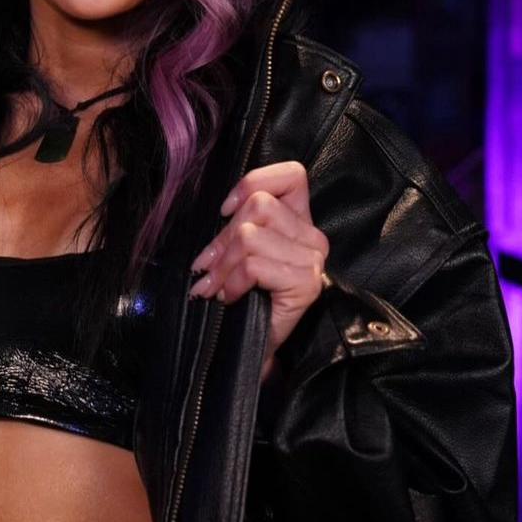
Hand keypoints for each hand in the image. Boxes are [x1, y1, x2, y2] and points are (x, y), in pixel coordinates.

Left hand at [187, 160, 328, 377]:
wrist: (255, 347)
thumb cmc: (245, 298)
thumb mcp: (239, 251)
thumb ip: (238, 224)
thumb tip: (221, 213)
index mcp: (299, 220)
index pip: (290, 175)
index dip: (252, 183)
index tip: (226, 211)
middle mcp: (313, 237)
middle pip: (259, 206)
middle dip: (223, 238)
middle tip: (207, 268)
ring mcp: (313, 260)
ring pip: (251, 235)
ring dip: (222, 264)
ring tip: (214, 285)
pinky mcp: (306, 283)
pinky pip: (254, 266)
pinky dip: (232, 282)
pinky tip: (229, 297)